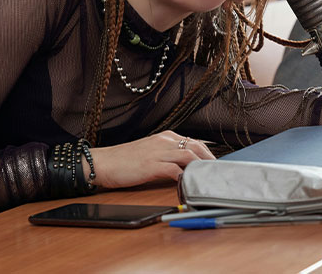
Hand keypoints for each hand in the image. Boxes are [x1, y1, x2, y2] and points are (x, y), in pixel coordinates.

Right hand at [87, 131, 214, 187]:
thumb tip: (184, 166)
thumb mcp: (150, 152)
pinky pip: (175, 170)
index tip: (215, 165)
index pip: (194, 142)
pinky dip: (185, 178)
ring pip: (189, 156)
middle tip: (218, 173)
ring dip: (202, 168)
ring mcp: (158, 152)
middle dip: (210, 160)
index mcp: (165, 137)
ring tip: (210, 179)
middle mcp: (164, 141)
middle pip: (196, 147)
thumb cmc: (124, 160)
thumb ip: (167, 155)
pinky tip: (190, 185)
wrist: (103, 162)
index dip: (207, 154)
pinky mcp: (152, 165)